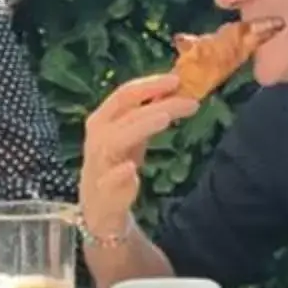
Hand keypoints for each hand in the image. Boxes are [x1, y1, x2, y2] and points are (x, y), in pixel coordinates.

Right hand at [80, 71, 192, 240]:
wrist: (100, 208)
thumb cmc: (118, 164)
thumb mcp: (132, 135)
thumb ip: (148, 113)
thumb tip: (178, 88)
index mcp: (103, 119)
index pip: (125, 94)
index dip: (150, 84)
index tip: (177, 79)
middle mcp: (97, 138)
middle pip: (125, 112)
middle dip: (155, 103)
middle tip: (189, 100)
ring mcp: (98, 164)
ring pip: (114, 141)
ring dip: (139, 127)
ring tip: (164, 118)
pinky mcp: (103, 192)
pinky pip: (108, 181)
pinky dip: (118, 174)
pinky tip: (131, 170)